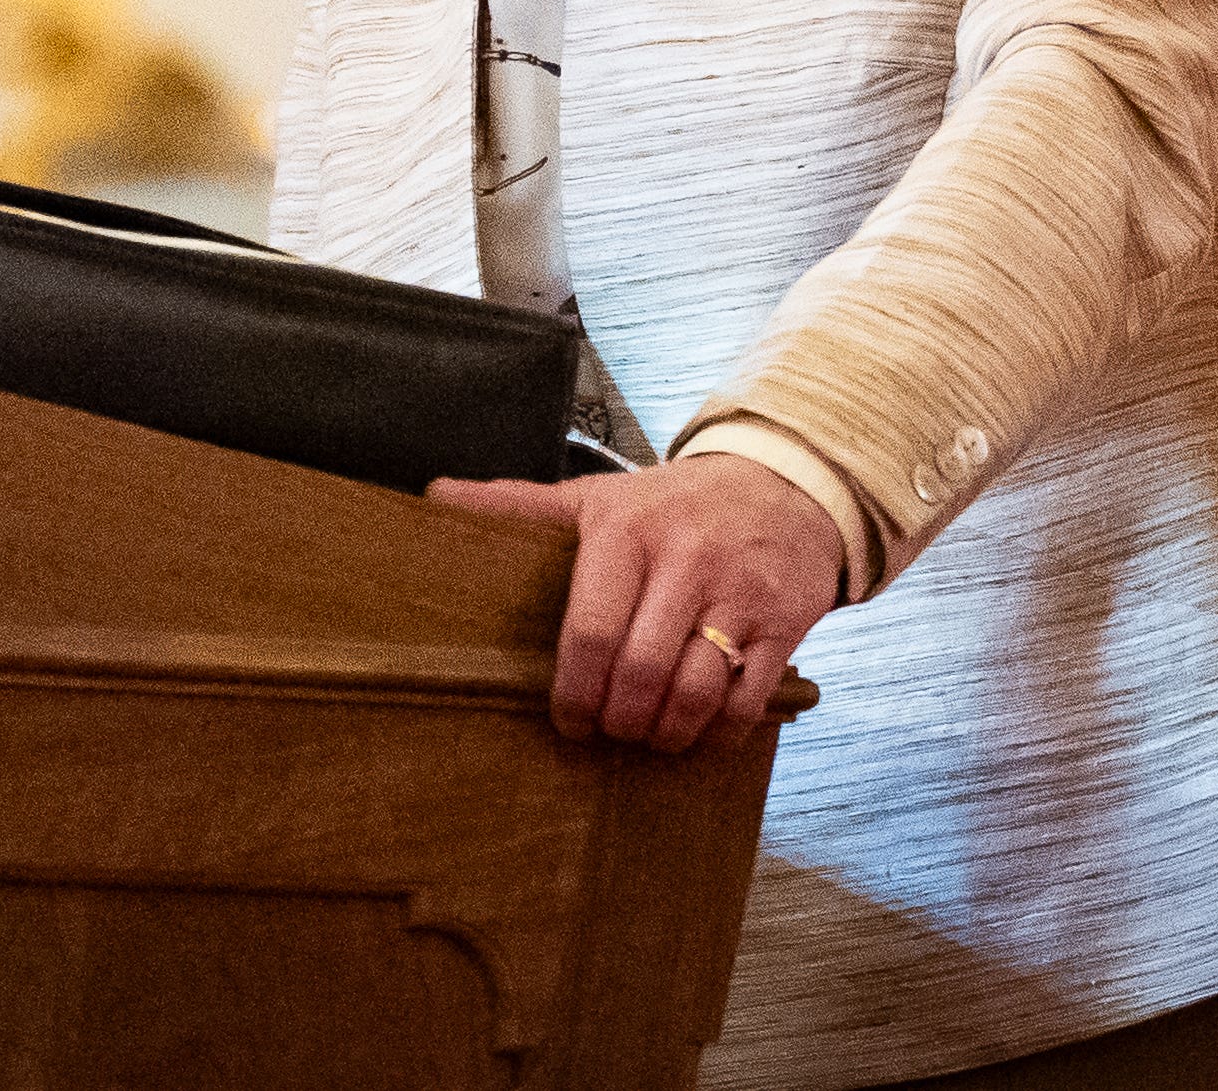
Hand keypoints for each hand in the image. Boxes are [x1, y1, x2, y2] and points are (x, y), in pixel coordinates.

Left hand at [427, 452, 840, 753]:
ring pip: (694, 692)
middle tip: (606, 730)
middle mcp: (685, 559)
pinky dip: (717, 734)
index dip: (573, 692)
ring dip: (664, 733)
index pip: (591, 630)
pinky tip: (697, 733)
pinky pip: (747, 701)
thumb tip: (434, 497)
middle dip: (617, 719)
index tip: (567, 719)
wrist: (783, 482)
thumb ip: (519, 504)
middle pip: (640, 670)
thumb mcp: (597, 496)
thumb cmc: (673, 503)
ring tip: (647, 734)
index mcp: (627, 530)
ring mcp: (738, 592)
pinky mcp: (783, 623)